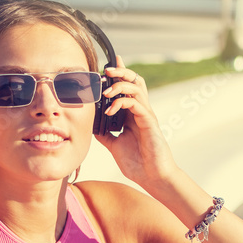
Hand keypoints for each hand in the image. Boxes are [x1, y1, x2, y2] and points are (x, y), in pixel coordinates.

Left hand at [96, 56, 177, 187]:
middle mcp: (141, 111)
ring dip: (120, 85)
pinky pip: (136, 104)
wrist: (152, 177)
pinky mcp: (149, 122)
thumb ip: (104, 133)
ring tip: (106, 92)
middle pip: (135, 81)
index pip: (127, 87)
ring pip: (137, 88)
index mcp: (133, 114)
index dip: (120, 74)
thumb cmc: (137, 162)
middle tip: (106, 70)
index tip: (108, 64)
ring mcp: (146, 115)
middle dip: (121, 71)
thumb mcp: (114, 144)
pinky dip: (121, 103)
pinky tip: (110, 111)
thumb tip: (90, 125)